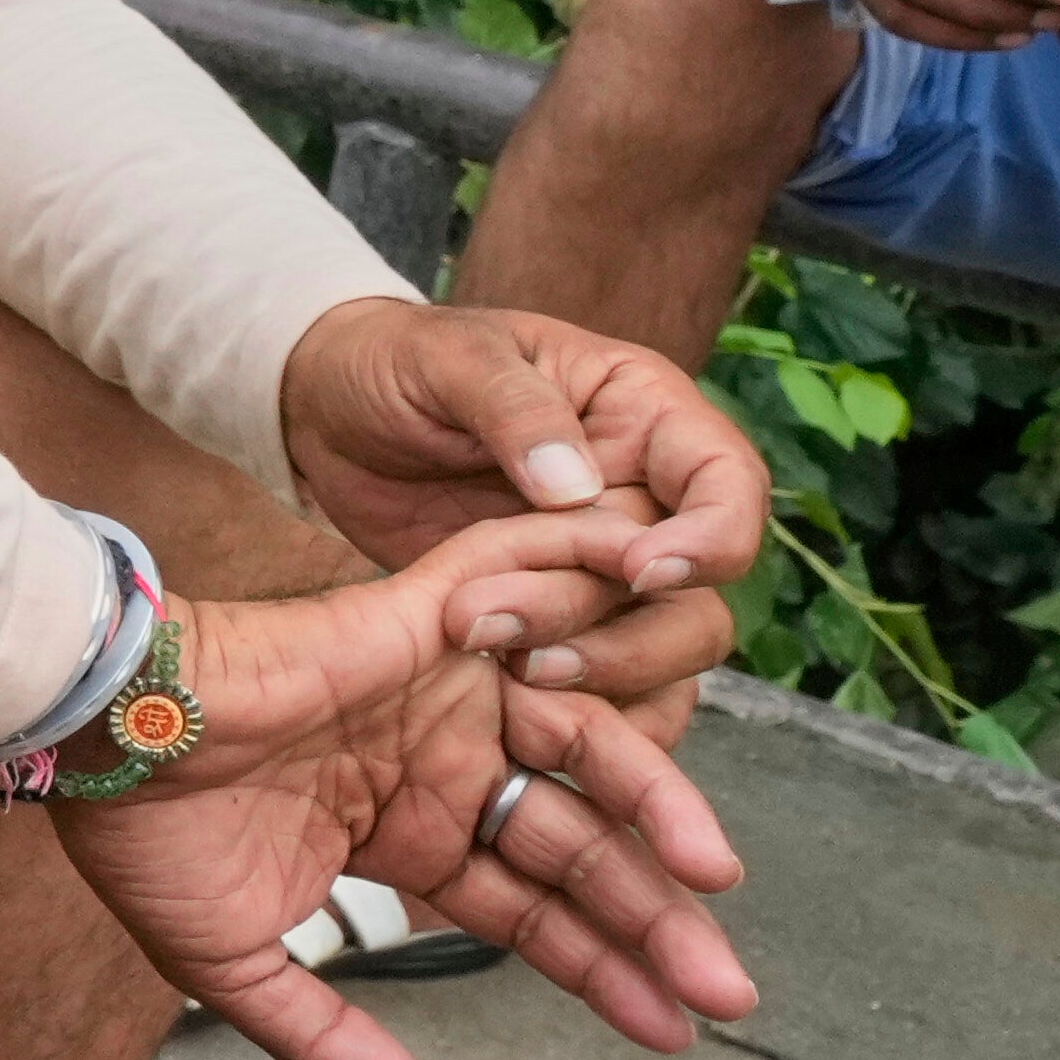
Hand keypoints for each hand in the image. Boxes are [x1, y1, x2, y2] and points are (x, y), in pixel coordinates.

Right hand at [32, 546, 762, 1059]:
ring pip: (584, 740)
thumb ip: (330, 1042)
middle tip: (729, 991)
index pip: (532, 911)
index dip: (602, 971)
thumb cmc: (144, 839)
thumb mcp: (241, 968)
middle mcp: (440, 762)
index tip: (675, 1031)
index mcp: (404, 835)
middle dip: (654, 918)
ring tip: (715, 876)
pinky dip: (594, 576)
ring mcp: (443, 688)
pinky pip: (527, 582)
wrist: (93, 733)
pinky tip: (668, 609)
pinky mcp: (428, 618)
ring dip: (659, 800)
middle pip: (578, 842)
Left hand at [270, 296, 764, 713]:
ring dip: (587, 669)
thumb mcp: (447, 357)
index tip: (639, 570)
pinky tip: (499, 702)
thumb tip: (577, 486)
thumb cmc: (397, 362)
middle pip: (696, 592)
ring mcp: (597, 564)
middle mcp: (642, 497)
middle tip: (508, 630)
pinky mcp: (550, 618)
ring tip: (490, 657)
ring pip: (654, 649)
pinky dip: (567, 702)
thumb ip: (513, 408)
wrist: (330, 415)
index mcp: (643, 415)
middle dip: (619, 627)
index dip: (711, 539)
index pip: (730, 484)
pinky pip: (596, 681)